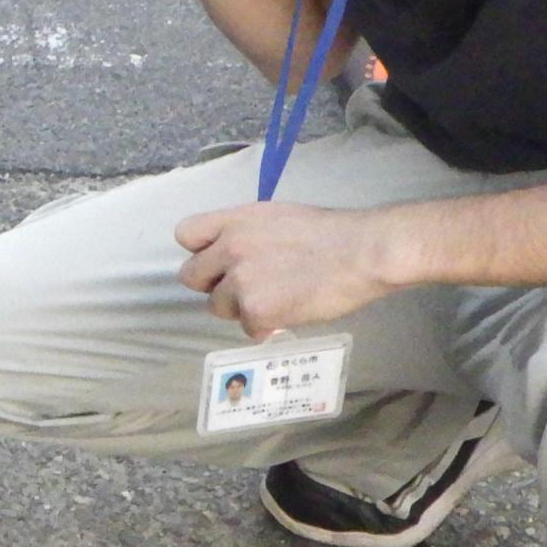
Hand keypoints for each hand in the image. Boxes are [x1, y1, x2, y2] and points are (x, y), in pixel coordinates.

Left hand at [175, 202, 399, 338]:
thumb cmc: (330, 234)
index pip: (186, 234)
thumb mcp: (277, 218)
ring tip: (274, 301)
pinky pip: (247, 327)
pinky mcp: (255, 310)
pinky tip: (288, 314)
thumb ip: (247, 235)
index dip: (200, 251)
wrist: (361, 253)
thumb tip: (235, 259)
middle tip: (242, 289)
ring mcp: (240, 281)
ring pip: (218, 307)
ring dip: (240, 308)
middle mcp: (229, 248)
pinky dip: (265, 326)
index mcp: (235, 221)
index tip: (218, 260)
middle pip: (191, 276)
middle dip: (213, 285)